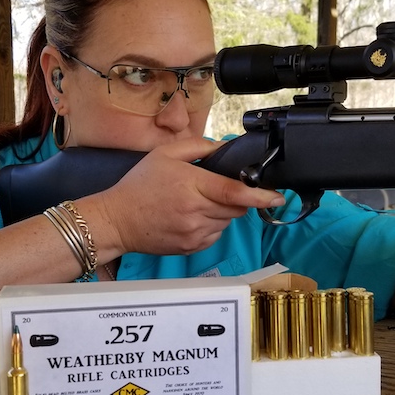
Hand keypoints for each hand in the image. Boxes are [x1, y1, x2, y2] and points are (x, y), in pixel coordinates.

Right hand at [97, 138, 284, 255]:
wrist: (117, 220)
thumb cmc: (139, 186)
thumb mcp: (165, 154)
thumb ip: (198, 147)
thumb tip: (224, 148)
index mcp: (192, 187)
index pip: (235, 193)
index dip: (260, 195)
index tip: (278, 196)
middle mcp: (196, 213)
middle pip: (235, 208)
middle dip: (235, 198)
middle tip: (214, 189)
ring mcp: (195, 233)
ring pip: (227, 222)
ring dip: (222, 211)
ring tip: (197, 203)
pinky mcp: (192, 247)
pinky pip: (215, 235)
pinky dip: (211, 225)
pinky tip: (191, 217)